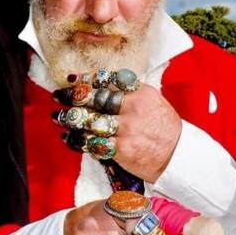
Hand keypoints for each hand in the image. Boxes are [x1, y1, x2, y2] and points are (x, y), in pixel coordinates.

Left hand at [54, 73, 181, 182]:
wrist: (177, 156)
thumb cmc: (165, 128)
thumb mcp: (153, 101)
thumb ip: (131, 93)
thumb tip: (105, 85)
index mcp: (140, 93)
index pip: (108, 80)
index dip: (86, 78)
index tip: (72, 79)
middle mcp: (131, 108)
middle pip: (93, 98)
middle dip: (71, 97)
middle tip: (58, 96)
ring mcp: (125, 129)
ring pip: (88, 120)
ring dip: (69, 119)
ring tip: (57, 117)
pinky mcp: (120, 149)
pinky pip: (92, 143)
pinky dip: (77, 140)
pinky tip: (68, 137)